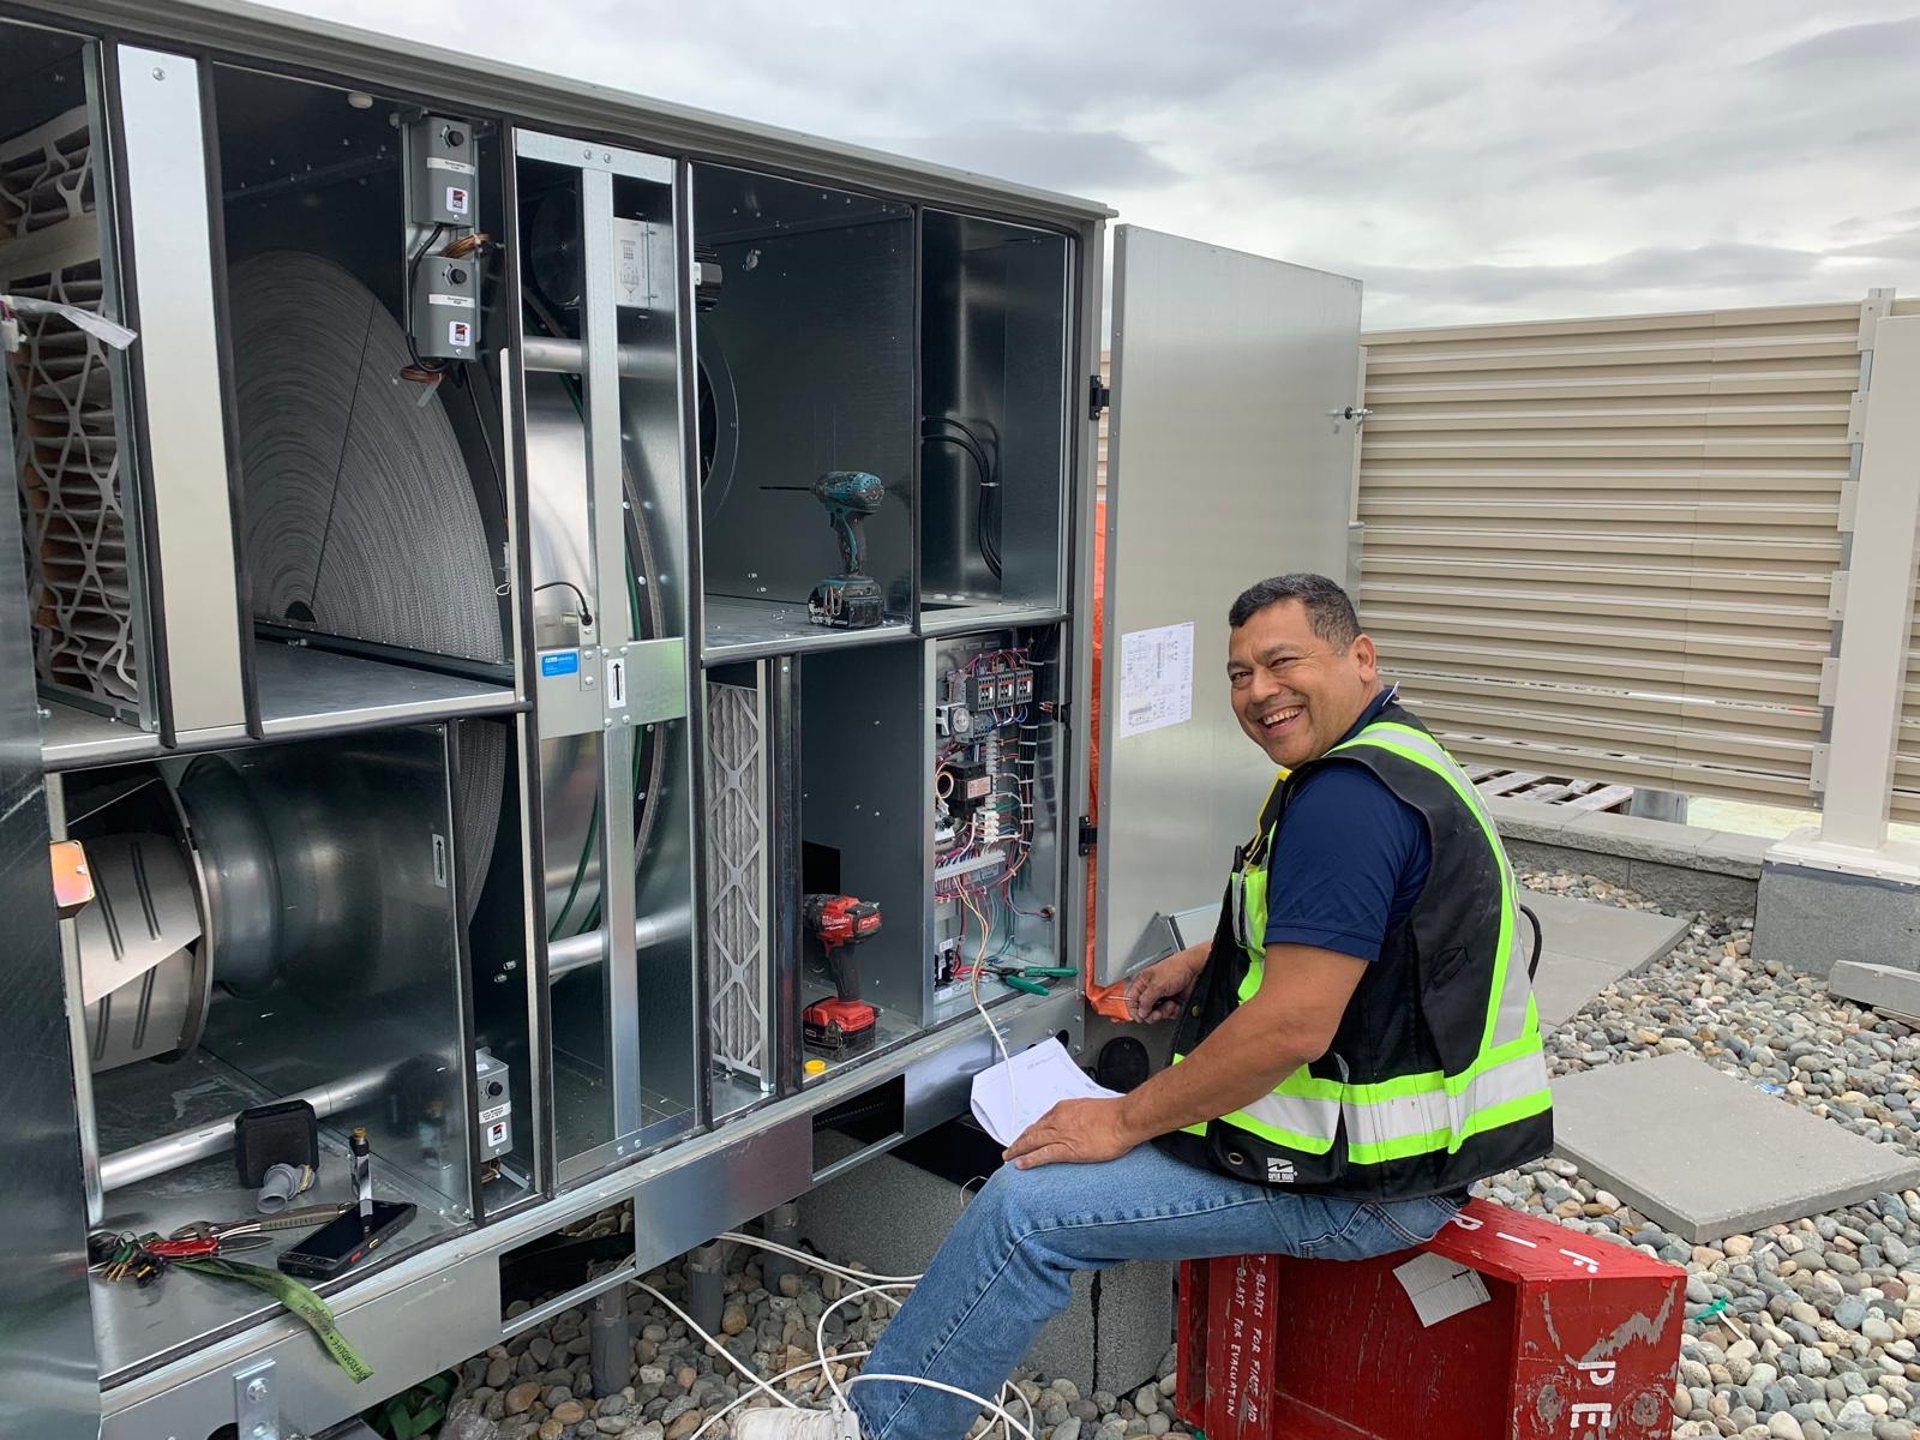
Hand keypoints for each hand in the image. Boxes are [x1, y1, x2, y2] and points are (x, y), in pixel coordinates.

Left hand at [1003, 1097, 1141, 1168]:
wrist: (1124, 1119)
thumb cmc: (1114, 1114)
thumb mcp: (1092, 1109)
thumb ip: (1081, 1116)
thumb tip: (1080, 1124)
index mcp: (1064, 1109)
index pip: (1042, 1121)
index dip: (1032, 1130)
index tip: (1027, 1135)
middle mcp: (1059, 1120)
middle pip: (1032, 1131)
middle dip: (1019, 1140)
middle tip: (1010, 1148)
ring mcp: (1061, 1134)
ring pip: (1032, 1142)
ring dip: (1018, 1150)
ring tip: (1008, 1157)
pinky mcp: (1067, 1149)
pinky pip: (1042, 1155)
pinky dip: (1029, 1160)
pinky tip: (1020, 1164)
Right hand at [1124, 943, 1206, 1023]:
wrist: (1195, 969)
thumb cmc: (1176, 968)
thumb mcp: (1157, 985)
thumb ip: (1146, 1000)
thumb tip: (1140, 1012)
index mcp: (1142, 982)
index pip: (1130, 999)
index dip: (1133, 1010)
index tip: (1139, 1018)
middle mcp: (1150, 990)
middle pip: (1144, 1009)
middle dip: (1151, 1013)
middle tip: (1157, 1013)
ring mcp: (1161, 996)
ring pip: (1156, 1013)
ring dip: (1164, 1012)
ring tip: (1169, 1004)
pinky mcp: (1171, 1001)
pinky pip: (1168, 1013)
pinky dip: (1172, 1011)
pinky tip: (1175, 1004)